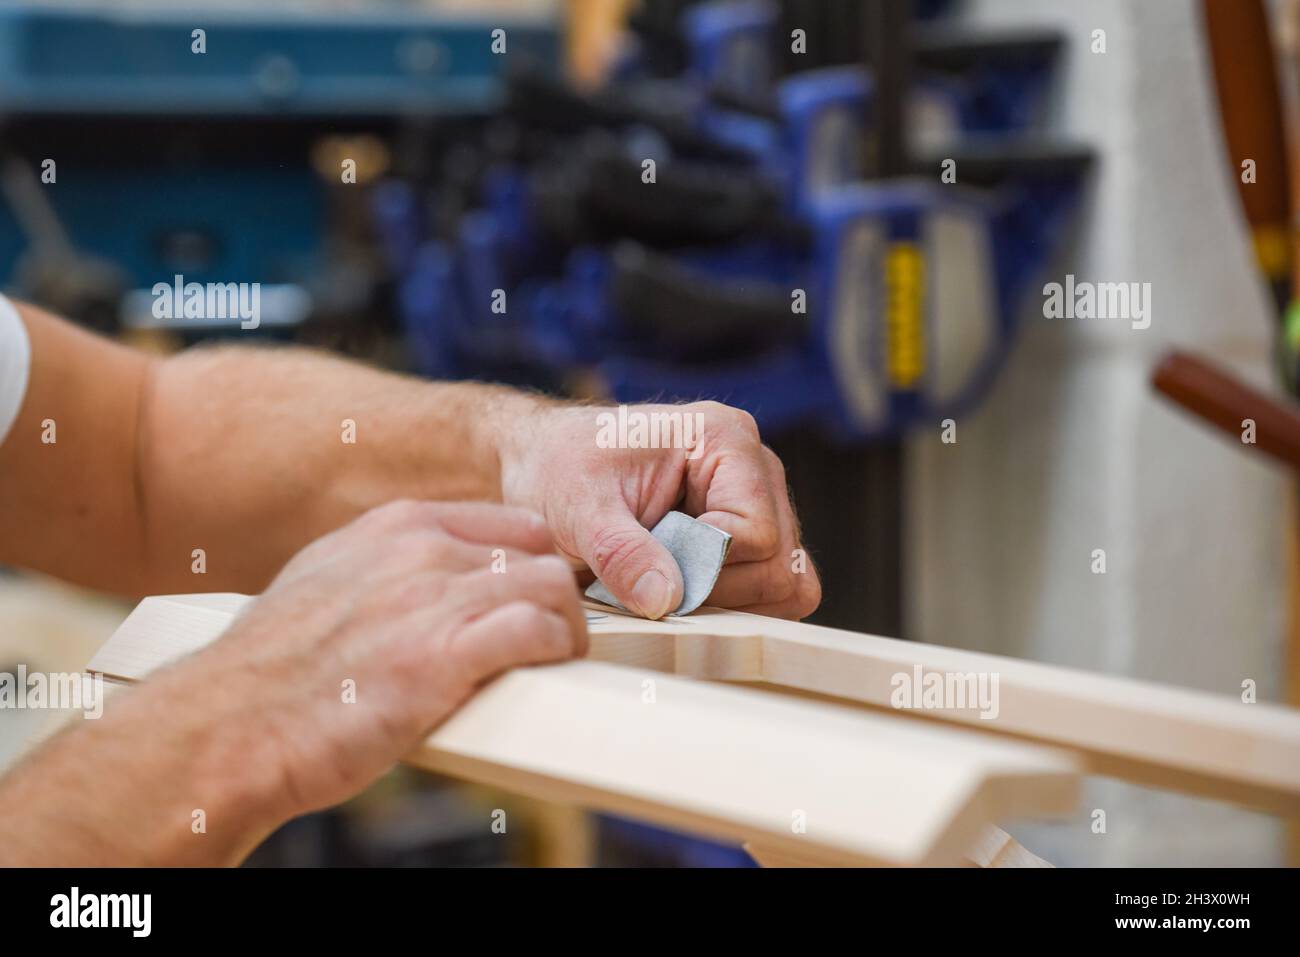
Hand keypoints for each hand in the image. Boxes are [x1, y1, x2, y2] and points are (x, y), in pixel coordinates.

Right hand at [192, 500, 586, 824]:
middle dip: (557, 597)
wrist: (229, 725)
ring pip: (551, 587)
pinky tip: (542, 671)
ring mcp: (432, 597)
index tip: (537, 599)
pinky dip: (553, 652)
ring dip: (565, 628)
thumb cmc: (273, 671)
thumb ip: (382, 569)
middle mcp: (420, 550)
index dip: (535, 564)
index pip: (512, 523)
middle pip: (539, 553)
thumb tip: (422, 582)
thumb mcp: (324, 582)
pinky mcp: (442, 655)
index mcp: (396, 527)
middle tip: (555, 637)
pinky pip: (537, 631)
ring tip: (555, 660)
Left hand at [498, 400, 820, 619]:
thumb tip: (666, 600)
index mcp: (725, 440)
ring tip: (665, 582)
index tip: (652, 569)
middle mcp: (757, 469)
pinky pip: (775, 594)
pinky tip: (681, 589)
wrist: (548, 466)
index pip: (757, 533)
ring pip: (788, 585)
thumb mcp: (579, 509)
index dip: (708, 569)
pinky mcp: (755, 539)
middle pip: (779, 565)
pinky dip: (733, 607)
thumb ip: (621, 553)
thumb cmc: (563, 470)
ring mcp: (762, 504)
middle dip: (716, 590)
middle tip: (651, 579)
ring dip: (728, 603)